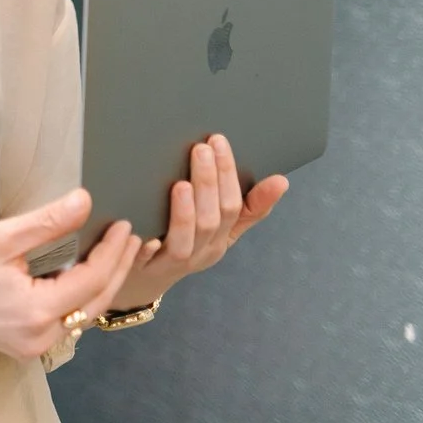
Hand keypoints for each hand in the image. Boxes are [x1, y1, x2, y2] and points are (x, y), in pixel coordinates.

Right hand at [0, 189, 143, 360]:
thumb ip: (46, 222)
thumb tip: (85, 201)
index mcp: (35, 312)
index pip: (90, 280)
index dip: (111, 252)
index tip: (124, 226)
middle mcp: (38, 338)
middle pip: (95, 302)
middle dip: (116, 269)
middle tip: (131, 239)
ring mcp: (31, 347)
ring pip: (82, 316)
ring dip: (101, 285)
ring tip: (115, 255)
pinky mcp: (23, 346)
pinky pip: (64, 323)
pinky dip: (79, 299)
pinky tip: (85, 277)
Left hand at [111, 134, 286, 311]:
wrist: (142, 281)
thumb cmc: (184, 244)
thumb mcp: (221, 229)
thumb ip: (248, 207)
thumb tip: (281, 180)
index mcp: (220, 240)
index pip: (232, 207)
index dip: (227, 175)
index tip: (219, 142)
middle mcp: (199, 252)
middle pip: (210, 221)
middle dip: (207, 184)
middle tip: (200, 149)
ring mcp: (170, 263)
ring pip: (183, 242)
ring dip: (183, 213)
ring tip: (181, 185)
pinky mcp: (140, 269)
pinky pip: (144, 260)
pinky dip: (145, 248)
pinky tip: (145, 234)